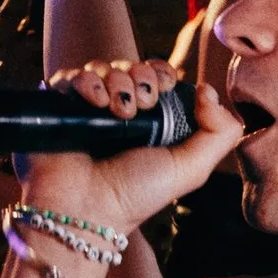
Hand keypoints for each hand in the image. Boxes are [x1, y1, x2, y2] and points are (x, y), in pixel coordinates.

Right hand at [24, 61, 243, 237]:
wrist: (85, 211)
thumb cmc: (136, 195)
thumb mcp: (190, 169)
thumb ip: (219, 134)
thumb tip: (207, 89)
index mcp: (150, 121)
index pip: (157, 75)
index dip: (162, 74)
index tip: (163, 89)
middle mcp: (118, 112)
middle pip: (131, 67)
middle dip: (140, 77)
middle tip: (140, 106)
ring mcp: (86, 109)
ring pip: (101, 68)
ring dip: (116, 81)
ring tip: (117, 110)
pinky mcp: (58, 108)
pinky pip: (71, 76)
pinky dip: (86, 82)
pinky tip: (95, 103)